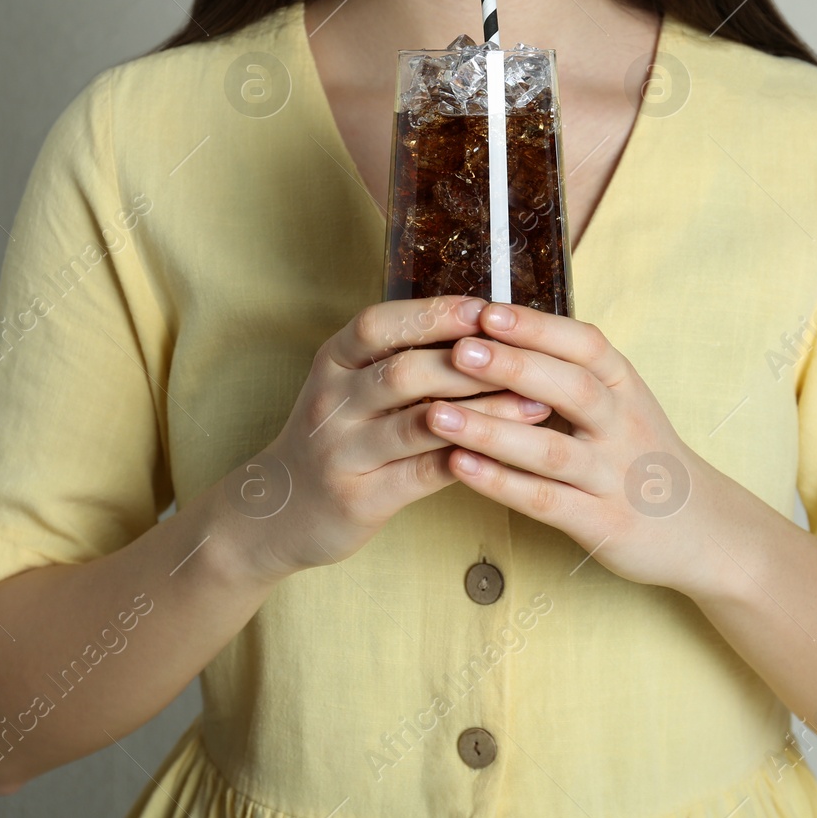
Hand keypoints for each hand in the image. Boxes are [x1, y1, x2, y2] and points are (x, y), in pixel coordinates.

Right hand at [227, 295, 554, 582]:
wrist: (281, 509)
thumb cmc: (338, 435)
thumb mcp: (352, 383)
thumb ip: (402, 354)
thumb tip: (485, 324)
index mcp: (333, 361)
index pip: (379, 324)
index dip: (434, 314)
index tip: (487, 308)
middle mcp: (332, 401)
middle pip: (403, 371)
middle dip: (470, 362)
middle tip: (527, 356)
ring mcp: (341, 451)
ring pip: (418, 423)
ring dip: (483, 410)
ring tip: (535, 403)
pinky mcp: (359, 497)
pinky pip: (421, 472)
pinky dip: (467, 458)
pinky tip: (507, 450)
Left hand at [424, 302, 733, 593]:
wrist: (701, 528)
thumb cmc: (640, 455)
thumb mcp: (621, 402)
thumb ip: (571, 371)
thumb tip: (497, 327)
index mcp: (626, 387)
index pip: (586, 345)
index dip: (537, 328)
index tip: (487, 312)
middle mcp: (624, 426)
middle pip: (571, 389)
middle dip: (512, 367)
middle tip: (459, 351)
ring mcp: (614, 476)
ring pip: (551, 450)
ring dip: (492, 430)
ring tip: (436, 414)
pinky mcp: (602, 523)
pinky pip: (547, 501)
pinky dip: (501, 484)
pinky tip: (459, 467)